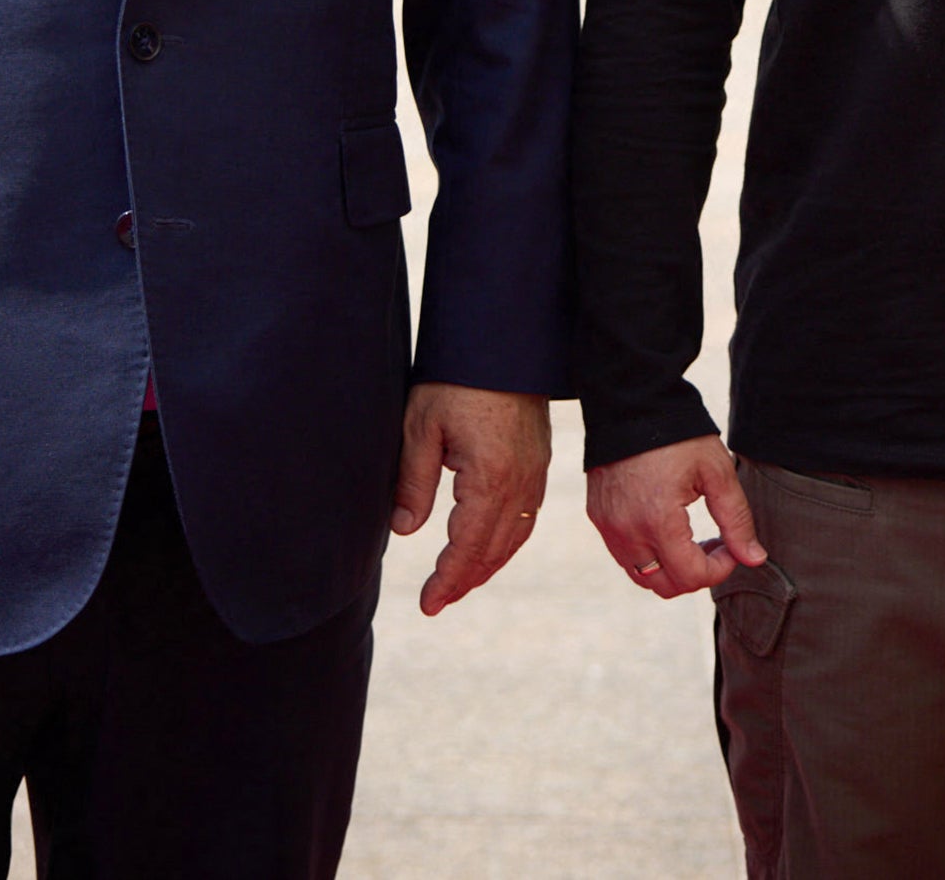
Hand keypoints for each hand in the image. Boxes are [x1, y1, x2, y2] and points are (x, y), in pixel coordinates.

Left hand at [392, 383, 550, 616]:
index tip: (427, 604)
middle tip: (437, 602)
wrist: (503, 341)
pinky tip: (490, 546)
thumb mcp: (420, 427)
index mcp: (490, 479)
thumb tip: (405, 531)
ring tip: (460, 583)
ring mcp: (535, 474)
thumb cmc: (455, 379)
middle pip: (495, 550)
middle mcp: (520, 483)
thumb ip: (413, 482)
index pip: (468, 547)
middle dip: (465, 580)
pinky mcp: (539, 462)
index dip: (447, 580)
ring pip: (515, 537)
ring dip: (488, 565)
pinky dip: (507, 542)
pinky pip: (527, 517)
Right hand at [585, 434, 765, 598]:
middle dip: (694, 575)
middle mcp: (626, 530)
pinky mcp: (598, 517)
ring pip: (641, 576)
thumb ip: (737, 520)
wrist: (630, 404)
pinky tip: (666, 528)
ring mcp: (608, 526)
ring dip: (670, 569)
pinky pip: (624, 556)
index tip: (730, 547)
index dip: (718, 570)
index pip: (690, 576)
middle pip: (663, 586)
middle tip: (713, 547)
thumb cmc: (679, 436)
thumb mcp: (717, 473)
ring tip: (690, 539)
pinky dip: (648, 555)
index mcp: (658, 520)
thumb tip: (754, 559)